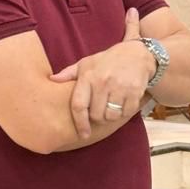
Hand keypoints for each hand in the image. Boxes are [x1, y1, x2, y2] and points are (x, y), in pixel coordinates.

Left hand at [49, 7, 153, 136]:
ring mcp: (119, 87)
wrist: (137, 54)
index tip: (83, 135)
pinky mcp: (134, 91)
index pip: (79, 105)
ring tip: (113, 106)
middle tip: (102, 110)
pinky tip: (124, 102)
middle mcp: (102, 82)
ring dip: (112, 116)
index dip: (79, 123)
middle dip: (98, 118)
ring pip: (111, 116)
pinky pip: (126, 112)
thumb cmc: (108, 60)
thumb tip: (52, 79)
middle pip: (96, 115)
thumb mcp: (87, 63)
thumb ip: (69, 73)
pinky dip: (125, 112)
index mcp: (88, 76)